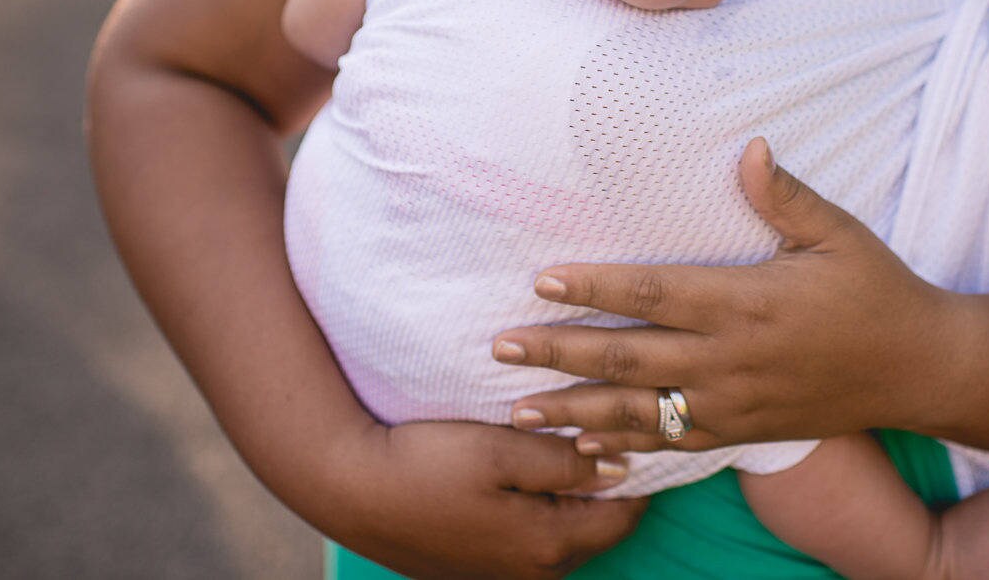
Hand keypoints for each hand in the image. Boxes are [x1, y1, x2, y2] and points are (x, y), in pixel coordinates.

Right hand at [334, 420, 645, 579]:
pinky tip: (527, 468)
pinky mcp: (480, 564)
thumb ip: (565, 462)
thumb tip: (622, 467)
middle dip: (609, 479)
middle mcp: (535, 572)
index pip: (627, 512)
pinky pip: (533, 534)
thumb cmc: (424, 464)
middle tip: (606, 425)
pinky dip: (542, 504)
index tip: (636, 424)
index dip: (640, 465)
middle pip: (600, 523)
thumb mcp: (501, 451)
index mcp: (548, 545)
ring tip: (568, 441)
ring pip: (566, 529)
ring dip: (574, 491)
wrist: (349, 489)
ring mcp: (505, 573)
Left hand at [491, 138, 962, 455]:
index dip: (595, 287)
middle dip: (559, 352)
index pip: (653, 292)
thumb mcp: (838, 233)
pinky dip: (625, 445)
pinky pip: (674, 444)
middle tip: (501, 346)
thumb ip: (784, 195)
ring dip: (574, 410)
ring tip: (518, 409)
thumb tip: (747, 148)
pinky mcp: (744, 432)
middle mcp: (731, 359)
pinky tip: (584, 444)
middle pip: (628, 357)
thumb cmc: (877, 291)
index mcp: (746, 302)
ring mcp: (735, 403)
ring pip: (640, 411)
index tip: (543, 281)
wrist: (921, 369)